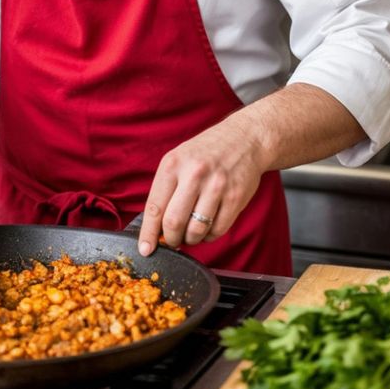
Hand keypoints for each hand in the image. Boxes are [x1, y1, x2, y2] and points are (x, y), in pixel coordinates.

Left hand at [137, 114, 264, 256]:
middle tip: (173, 240)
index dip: (148, 233)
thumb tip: (155, 227)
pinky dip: (209, 236)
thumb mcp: (178, 159)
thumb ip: (166, 190)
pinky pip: (217, 230)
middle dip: (171, 239)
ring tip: (191, 232)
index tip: (145, 249)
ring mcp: (216, 186)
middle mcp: (194, 174)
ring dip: (191, 239)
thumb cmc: (205, 152)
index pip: (155, 207)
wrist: (244, 139)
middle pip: (174, 223)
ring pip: (196, 231)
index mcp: (173, 164)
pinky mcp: (235, 197)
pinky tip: (208, 226)